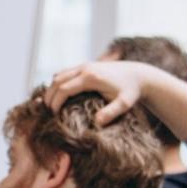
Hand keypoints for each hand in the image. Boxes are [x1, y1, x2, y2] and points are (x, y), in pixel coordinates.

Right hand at [45, 60, 159, 125]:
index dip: (55, 102)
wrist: (139, 74)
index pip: (63, 89)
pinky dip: (58, 83)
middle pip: (57, 81)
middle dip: (49, 96)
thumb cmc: (131, 91)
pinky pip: (65, 72)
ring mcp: (84, 65)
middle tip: (47, 111)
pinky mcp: (85, 65)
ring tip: (51, 104)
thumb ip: (111, 113)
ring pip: (58, 75)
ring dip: (52, 89)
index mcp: (90, 77)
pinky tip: (59, 95)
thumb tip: (97, 122)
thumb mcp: (124, 104)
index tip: (53, 115)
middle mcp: (84, 68)